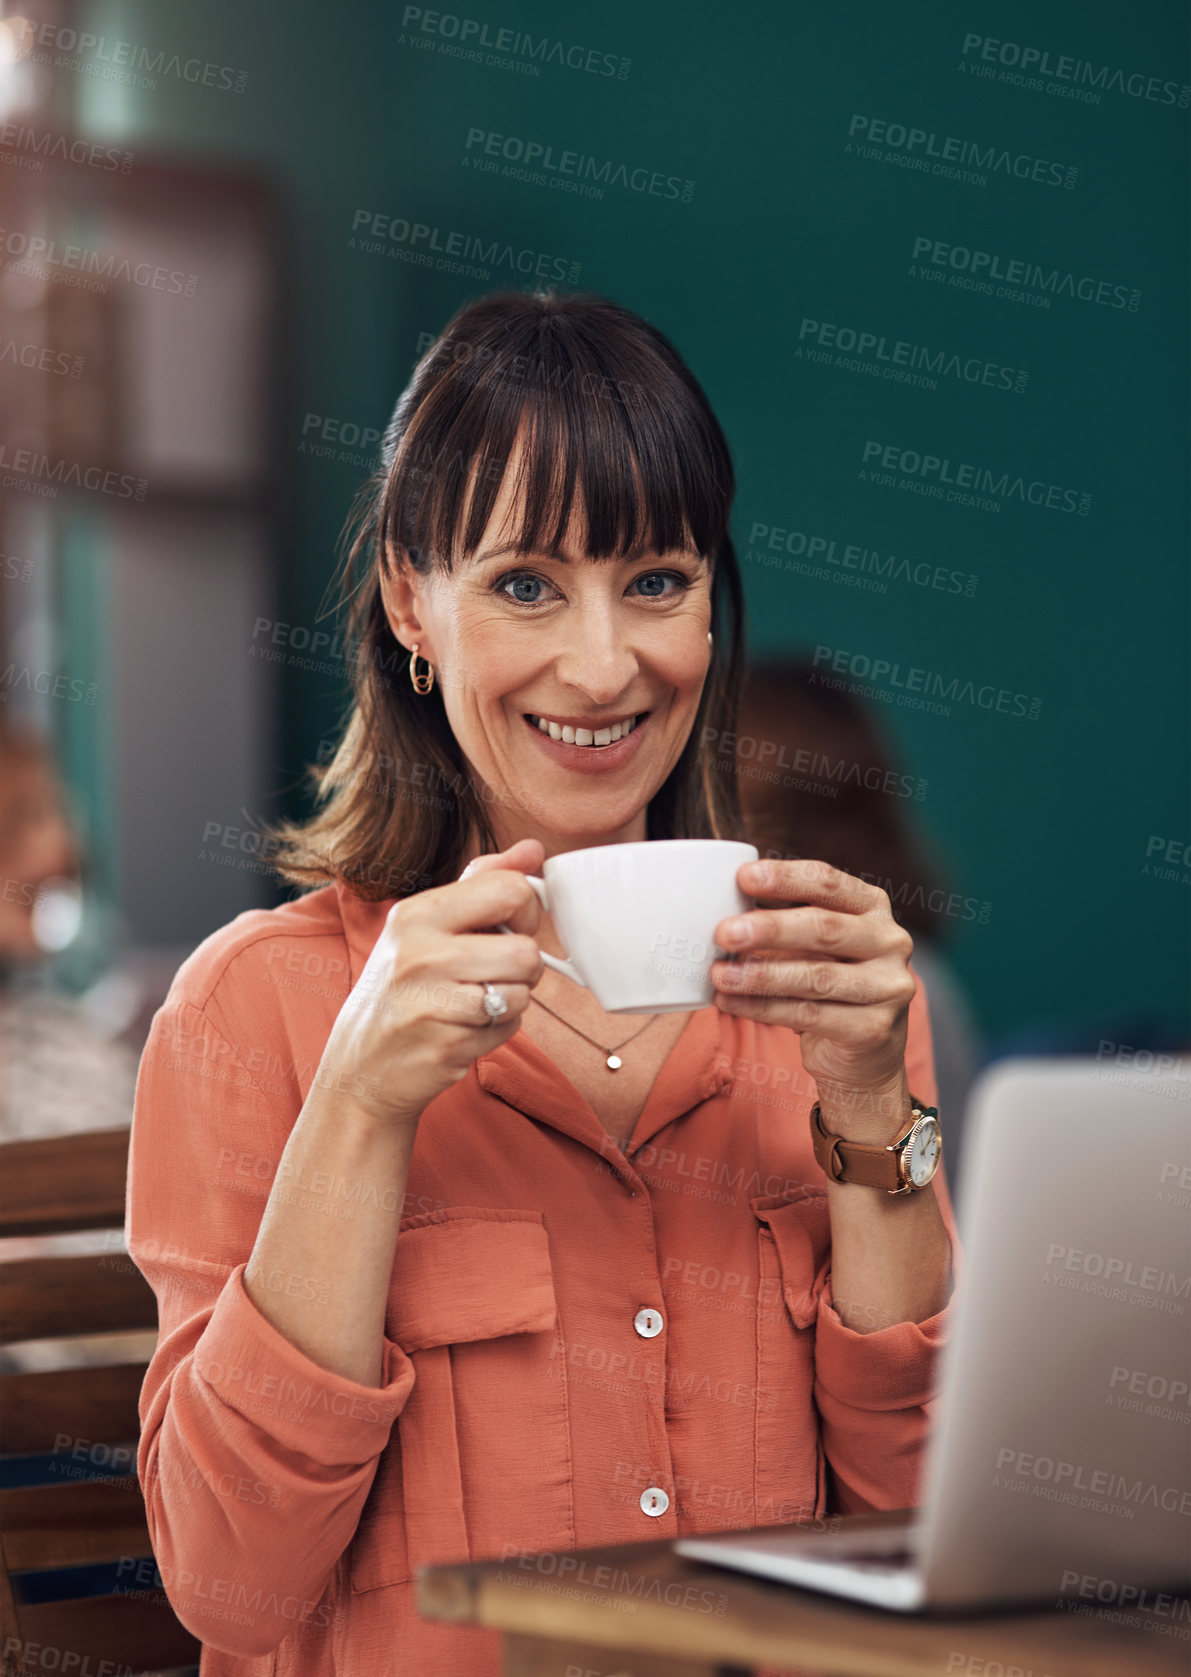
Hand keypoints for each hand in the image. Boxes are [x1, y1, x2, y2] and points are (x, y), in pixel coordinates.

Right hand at [315, 839, 545, 1130]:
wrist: (361, 1066)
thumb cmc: (401, 987)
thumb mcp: (426, 924)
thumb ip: (482, 882)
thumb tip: (533, 850)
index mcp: (417, 914)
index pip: (509, 890)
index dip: (526, 910)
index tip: (510, 926)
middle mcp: (420, 954)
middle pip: (525, 950)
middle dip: (524, 965)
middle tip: (495, 971)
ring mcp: (431, 1003)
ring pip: (522, 992)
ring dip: (511, 1000)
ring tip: (474, 1001)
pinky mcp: (447, 1045)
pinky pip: (509, 1028)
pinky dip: (498, 1030)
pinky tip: (466, 1028)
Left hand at [711, 858, 915, 1131]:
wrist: (867, 1049)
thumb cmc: (831, 980)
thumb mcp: (815, 944)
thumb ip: (784, 925)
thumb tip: (726, 916)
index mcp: (873, 906)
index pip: (828, 883)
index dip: (785, 878)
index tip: (743, 877)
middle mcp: (890, 942)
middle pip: (825, 929)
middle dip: (770, 930)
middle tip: (724, 933)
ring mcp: (888, 986)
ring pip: (816, 977)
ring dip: (760, 976)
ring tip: (719, 975)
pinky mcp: (874, 1028)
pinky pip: (809, 1015)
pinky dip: (762, 1008)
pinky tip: (731, 1002)